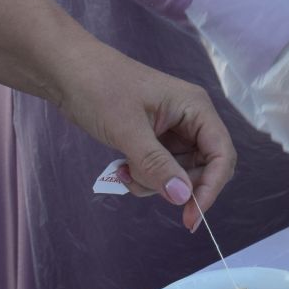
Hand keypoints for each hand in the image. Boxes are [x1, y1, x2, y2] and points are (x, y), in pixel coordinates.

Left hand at [55, 50, 236, 231]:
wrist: (67, 71)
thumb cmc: (100, 89)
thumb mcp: (128, 130)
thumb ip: (157, 165)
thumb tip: (182, 197)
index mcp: (195, 108)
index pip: (221, 154)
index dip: (211, 187)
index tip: (190, 217)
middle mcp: (190, 118)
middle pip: (202, 167)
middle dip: (174, 184)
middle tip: (141, 184)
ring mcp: (172, 129)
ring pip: (179, 172)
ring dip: (154, 181)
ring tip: (124, 173)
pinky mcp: (154, 137)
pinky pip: (160, 168)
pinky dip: (144, 176)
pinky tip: (122, 168)